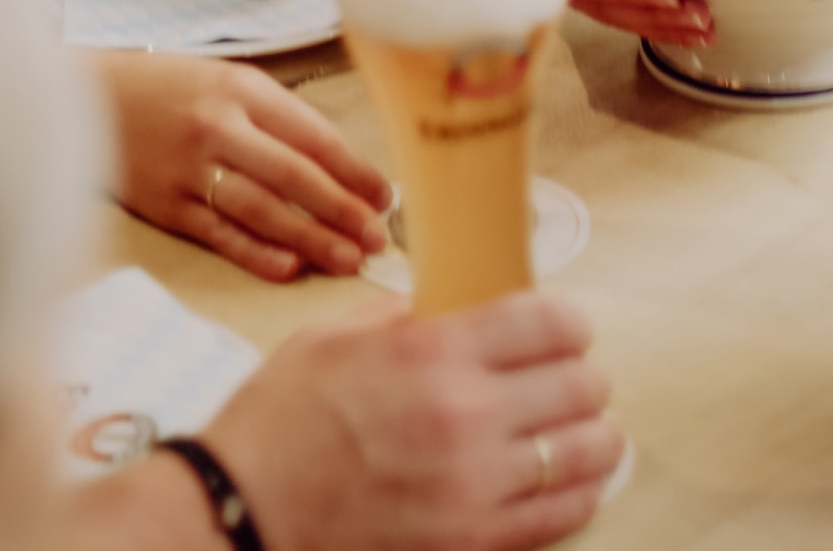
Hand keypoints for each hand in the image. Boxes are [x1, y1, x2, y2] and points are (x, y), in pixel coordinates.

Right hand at [93, 52, 390, 281]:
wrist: (88, 97)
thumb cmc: (171, 88)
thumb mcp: (226, 81)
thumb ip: (275, 117)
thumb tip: (336, 164)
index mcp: (242, 89)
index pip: (311, 133)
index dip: (353, 169)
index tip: (384, 196)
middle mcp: (219, 126)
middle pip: (293, 175)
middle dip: (341, 209)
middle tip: (377, 238)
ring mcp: (188, 168)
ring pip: (261, 209)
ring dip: (309, 237)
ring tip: (346, 259)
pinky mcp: (163, 204)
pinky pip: (219, 232)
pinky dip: (256, 252)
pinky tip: (289, 267)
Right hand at [204, 293, 622, 550]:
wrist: (240, 511)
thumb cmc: (280, 419)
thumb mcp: (338, 335)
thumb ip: (410, 316)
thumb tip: (457, 306)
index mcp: (434, 352)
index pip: (551, 322)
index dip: (567, 320)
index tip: (562, 327)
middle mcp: (464, 416)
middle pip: (580, 384)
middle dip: (581, 374)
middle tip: (571, 375)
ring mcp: (472, 489)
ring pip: (586, 452)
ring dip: (592, 434)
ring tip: (583, 427)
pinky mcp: (471, 544)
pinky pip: (562, 515)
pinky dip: (579, 492)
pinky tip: (569, 477)